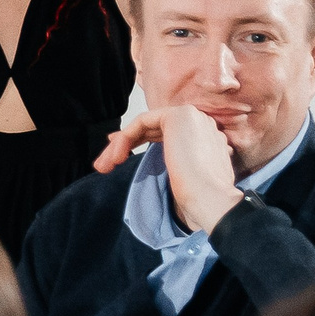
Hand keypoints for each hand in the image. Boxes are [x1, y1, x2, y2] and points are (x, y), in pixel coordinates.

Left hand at [95, 105, 244, 234]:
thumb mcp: (181, 172)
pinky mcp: (177, 116)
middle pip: (151, 129)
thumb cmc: (198, 195)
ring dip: (119, 145)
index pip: (163, 133)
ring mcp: (190, 116)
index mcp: (203, 135)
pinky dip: (124, 139)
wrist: (211, 199)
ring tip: (103, 166)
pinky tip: (115, 157)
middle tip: (103, 164)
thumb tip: (154, 152)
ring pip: (143, 125)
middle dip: (124, 145)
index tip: (116, 157)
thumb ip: (170, 156)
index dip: (137, 142)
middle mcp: (199, 121)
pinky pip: (141, 122)